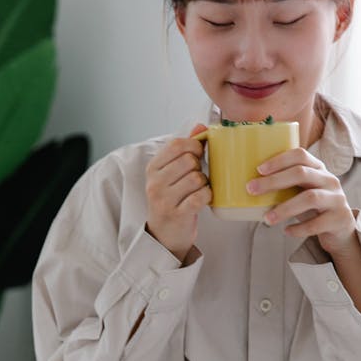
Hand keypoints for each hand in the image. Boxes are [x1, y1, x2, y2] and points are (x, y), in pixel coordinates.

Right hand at [145, 124, 211, 262]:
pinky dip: (206, 196)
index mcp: (153, 168)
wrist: (164, 234)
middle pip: (189, 160)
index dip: (194, 146)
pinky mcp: (177, 214)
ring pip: (197, 178)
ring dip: (203, 183)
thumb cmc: (171, 199)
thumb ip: (185, 148)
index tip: (197, 155)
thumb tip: (201, 126)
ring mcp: (164, 199)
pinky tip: (202, 199)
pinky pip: (200, 196)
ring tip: (198, 190)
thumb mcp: (171, 172)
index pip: (177, 144)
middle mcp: (155, 182)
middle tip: (196, 177)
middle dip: (199, 167)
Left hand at [246, 148, 356, 256]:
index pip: (300, 155)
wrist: (341, 228)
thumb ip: (286, 185)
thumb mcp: (303, 190)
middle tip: (252, 190)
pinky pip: (316, 224)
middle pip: (302, 173)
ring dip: (285, 208)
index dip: (279, 160)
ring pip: (310, 198)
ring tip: (267, 219)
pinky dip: (299, 228)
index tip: (259, 169)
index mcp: (318, 169)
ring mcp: (336, 199)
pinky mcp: (339, 218)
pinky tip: (286, 231)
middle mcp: (330, 180)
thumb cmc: (314, 206)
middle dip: (274, 181)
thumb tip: (251, 187)